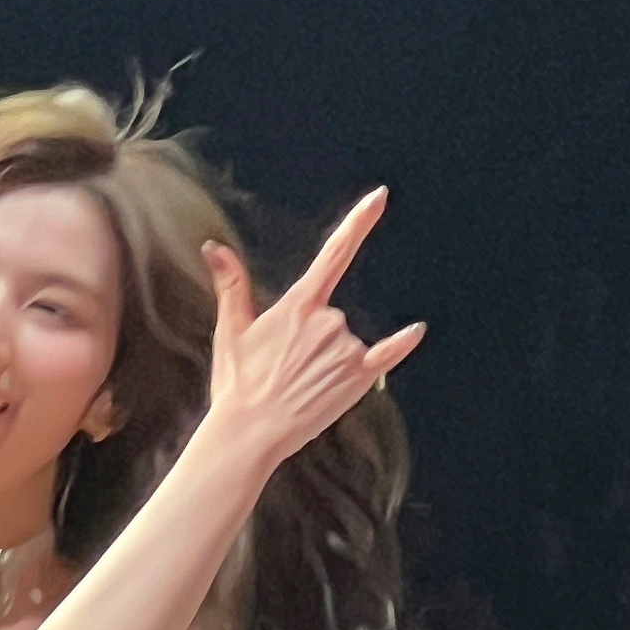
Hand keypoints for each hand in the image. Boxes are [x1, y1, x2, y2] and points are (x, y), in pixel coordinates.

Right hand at [203, 187, 426, 465]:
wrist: (249, 432)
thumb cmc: (237, 385)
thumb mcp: (231, 331)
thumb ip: (231, 285)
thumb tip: (213, 247)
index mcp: (297, 305)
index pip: (333, 254)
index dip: (359, 223)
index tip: (380, 197)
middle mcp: (327, 320)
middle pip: (331, 317)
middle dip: (312, 342)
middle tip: (284, 374)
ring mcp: (345, 348)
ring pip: (346, 344)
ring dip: (328, 363)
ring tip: (300, 389)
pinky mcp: (357, 376)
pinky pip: (388, 353)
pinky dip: (403, 342)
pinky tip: (416, 331)